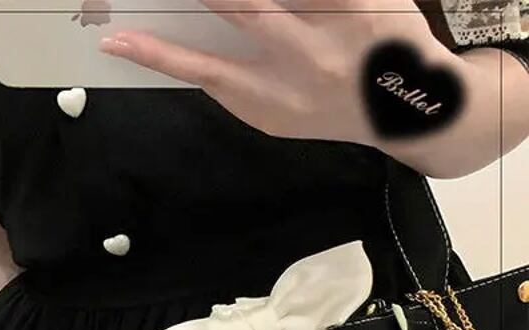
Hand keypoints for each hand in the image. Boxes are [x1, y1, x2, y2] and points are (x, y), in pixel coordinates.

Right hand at [99, 0, 458, 145]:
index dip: (157, 54)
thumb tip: (189, 49)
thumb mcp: (275, 114)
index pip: (203, 71)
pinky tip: (281, 3)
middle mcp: (301, 61)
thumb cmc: (331, 110)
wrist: (417, 109)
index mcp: (269, 97)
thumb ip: (234, 83)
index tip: (117, 40)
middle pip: (240, 8)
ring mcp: (338, 23)